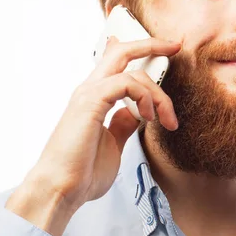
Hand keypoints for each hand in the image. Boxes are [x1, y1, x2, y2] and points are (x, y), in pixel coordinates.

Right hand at [5, 36, 180, 235]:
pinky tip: (148, 116)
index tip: (164, 49)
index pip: (115, 61)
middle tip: (174, 47)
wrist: (60, 190)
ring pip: (132, 69)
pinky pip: (126, 82)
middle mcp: (90, 89)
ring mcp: (89, 93)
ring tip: (166, 118)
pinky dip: (145, 96)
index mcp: (94, 97)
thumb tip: (135, 113)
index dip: (139, 50)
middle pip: (122, 51)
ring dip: (158, 93)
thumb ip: (123, 124)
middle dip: (151, 45)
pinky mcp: (91, 101)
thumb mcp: (113, 143)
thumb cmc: (81, 172)